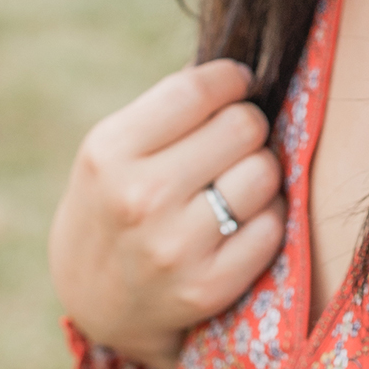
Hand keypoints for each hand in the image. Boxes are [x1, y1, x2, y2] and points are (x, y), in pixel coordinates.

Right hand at [50, 58, 287, 368]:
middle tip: (230, 144)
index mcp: (109, 152)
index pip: (197, 89)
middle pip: (242, 126)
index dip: (230, 79)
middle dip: (245, 127)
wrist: (95, 299)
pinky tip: (237, 224)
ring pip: (265, 173)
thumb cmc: (113, 203)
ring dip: (258, 173)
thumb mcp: (112, 150)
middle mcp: (140, 198)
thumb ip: (168, 107)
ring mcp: (174, 246)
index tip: (236, 84)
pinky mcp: (208, 286)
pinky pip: (273, 226)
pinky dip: (265, 218)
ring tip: (232, 184)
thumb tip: (238, 69)